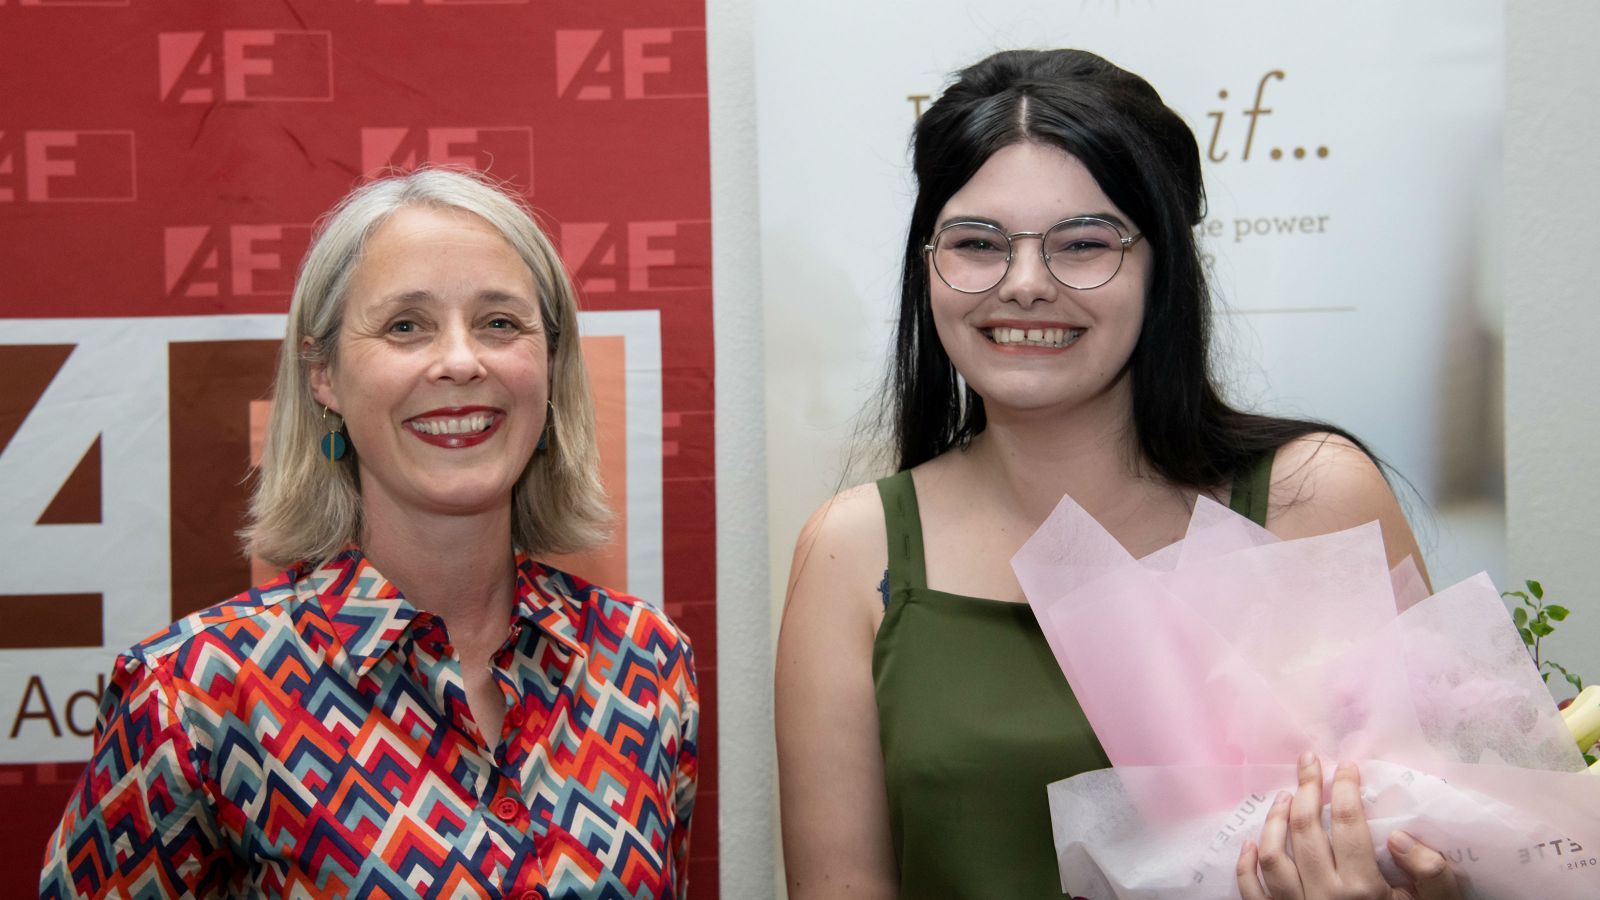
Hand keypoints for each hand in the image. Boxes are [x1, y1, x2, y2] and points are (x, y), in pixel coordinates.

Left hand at [1235, 754, 1460, 899]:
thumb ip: (1430, 872)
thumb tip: (1396, 836)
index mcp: (1364, 890)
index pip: (1348, 823)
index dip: (1344, 788)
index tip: (1346, 766)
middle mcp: (1324, 897)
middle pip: (1305, 829)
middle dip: (1306, 789)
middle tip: (1309, 762)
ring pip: (1271, 855)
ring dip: (1274, 820)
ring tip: (1285, 796)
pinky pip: (1250, 892)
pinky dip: (1245, 865)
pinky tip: (1250, 843)